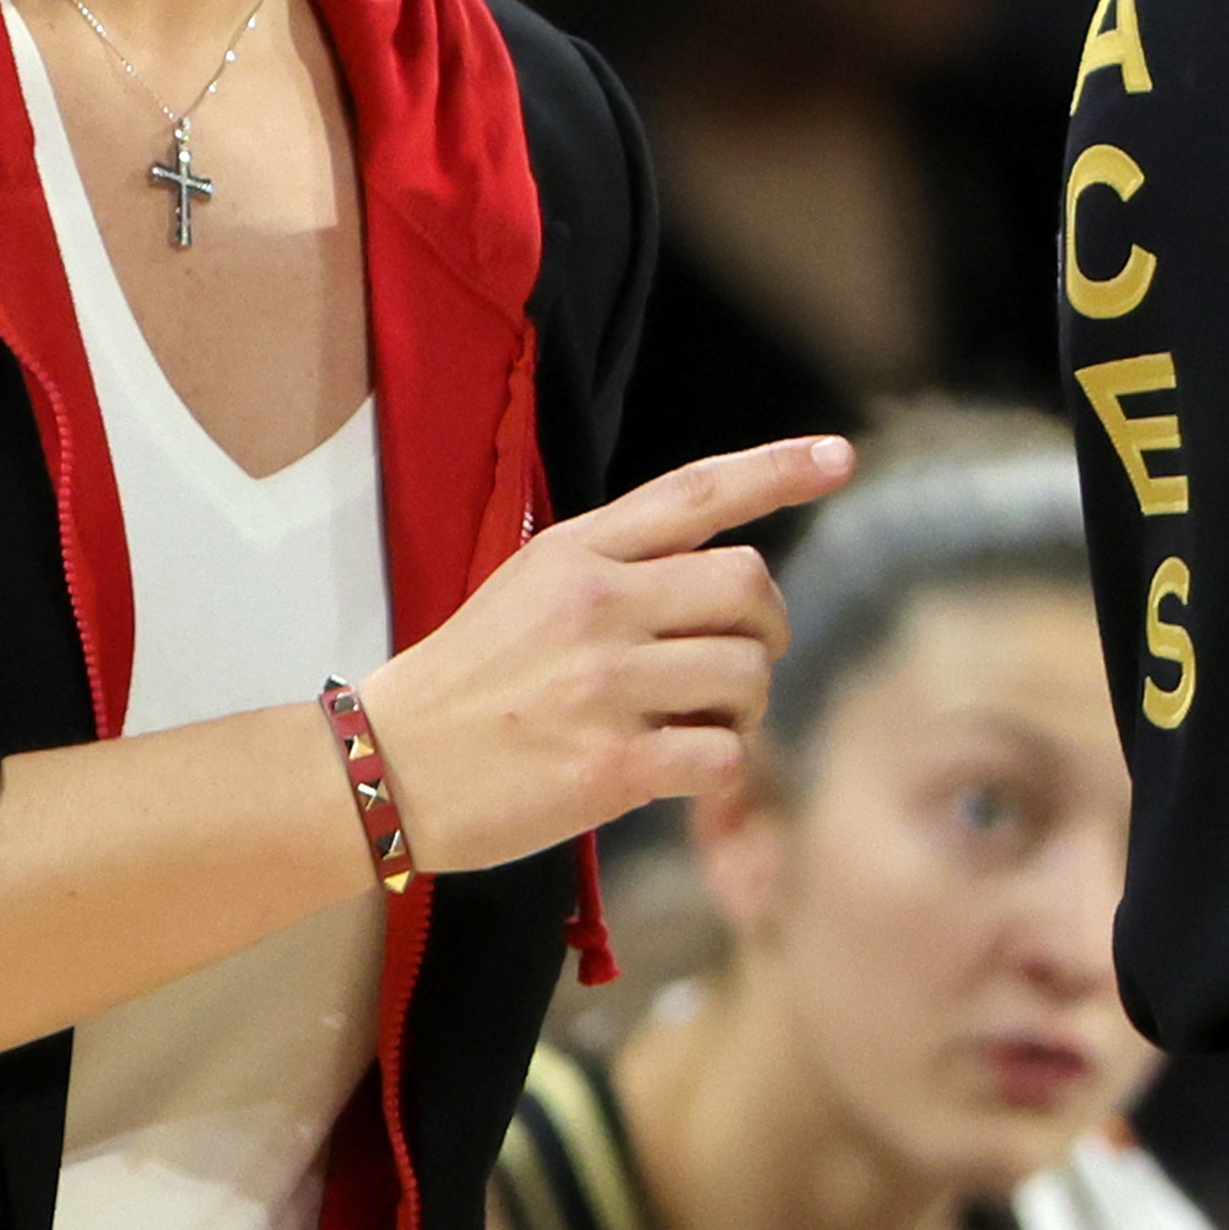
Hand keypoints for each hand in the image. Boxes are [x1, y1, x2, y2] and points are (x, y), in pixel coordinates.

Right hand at [363, 436, 853, 875]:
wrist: (388, 767)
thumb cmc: (470, 680)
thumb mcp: (531, 586)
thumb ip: (618, 564)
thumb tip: (723, 573)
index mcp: (578, 551)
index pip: (696, 491)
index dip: (777, 470)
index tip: (840, 457)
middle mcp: (596, 604)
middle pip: (747, 585)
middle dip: (767, 627)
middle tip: (740, 659)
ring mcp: (604, 685)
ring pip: (745, 674)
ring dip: (744, 707)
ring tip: (698, 723)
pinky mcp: (610, 766)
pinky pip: (722, 756)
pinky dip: (719, 768)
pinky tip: (679, 771)